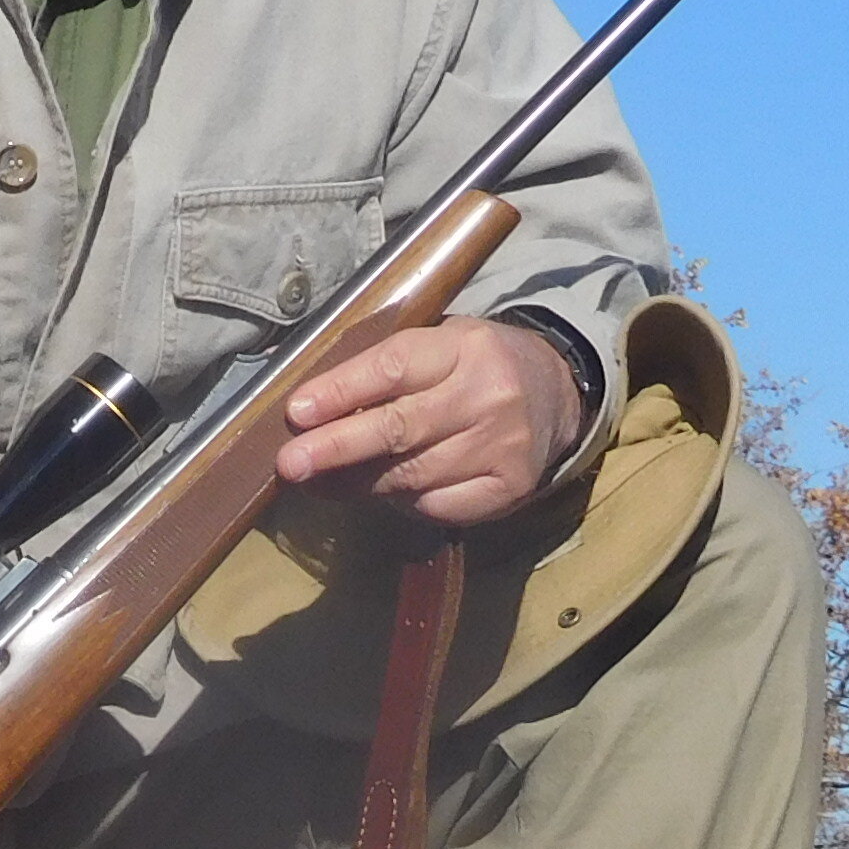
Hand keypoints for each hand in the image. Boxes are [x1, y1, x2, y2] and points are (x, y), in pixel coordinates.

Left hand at [274, 320, 584, 525]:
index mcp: (465, 347)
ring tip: (316, 480)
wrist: (558, 394)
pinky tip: (381, 491)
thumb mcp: (439, 344)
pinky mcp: (508, 488)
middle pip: (399, 429)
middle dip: (337, 448)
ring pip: (411, 475)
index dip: (342, 392)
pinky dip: (399, 501)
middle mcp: (489, 396)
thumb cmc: (474, 366)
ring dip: (355, 482)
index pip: (394, 369)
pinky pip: (435, 505)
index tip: (297, 412)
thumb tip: (308, 411)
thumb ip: (382, 369)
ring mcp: (502, 447)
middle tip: (290, 463)